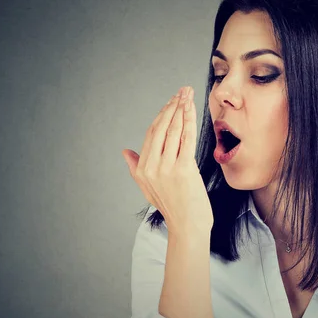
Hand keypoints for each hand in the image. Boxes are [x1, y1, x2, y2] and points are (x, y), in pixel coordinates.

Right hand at [122, 86, 213, 238]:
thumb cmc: (173, 207)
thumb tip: (125, 152)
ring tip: (188, 94)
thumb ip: (135, 168)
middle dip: (173, 106)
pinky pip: (186, 140)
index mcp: (142, 169)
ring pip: (173, 131)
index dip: (162, 114)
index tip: (172, 101)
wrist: (188, 227)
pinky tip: (192, 110)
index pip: (152, 134)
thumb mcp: (148, 188)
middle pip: (162, 128)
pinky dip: (189, 122)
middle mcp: (151, 167)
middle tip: (183, 90)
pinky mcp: (183, 170)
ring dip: (182, 109)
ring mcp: (166, 168)